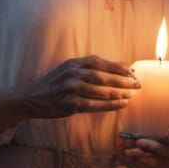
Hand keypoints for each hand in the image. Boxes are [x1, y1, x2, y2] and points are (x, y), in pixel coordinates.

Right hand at [17, 54, 140, 119]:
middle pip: (102, 76)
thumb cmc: (53, 84)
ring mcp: (70, 89)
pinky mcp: (69, 104)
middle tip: (137, 84)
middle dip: (122, 80)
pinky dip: (109, 105)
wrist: (30, 98)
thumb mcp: (67, 70)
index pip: (99, 62)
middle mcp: (72, 74)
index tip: (131, 71)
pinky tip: (121, 105)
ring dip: (118, 93)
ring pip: (100, 91)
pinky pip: (94, 105)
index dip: (117, 66)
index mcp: (73, 63)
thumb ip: (86, 69)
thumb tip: (114, 68)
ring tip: (131, 95)